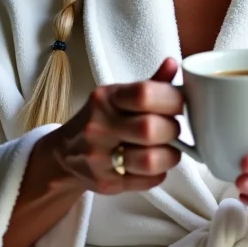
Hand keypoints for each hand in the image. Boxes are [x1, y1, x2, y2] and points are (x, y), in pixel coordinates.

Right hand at [39, 58, 183, 194]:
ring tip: (170, 150)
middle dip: (173, 130)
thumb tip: (174, 64)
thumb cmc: (102, 119)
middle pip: (150, 129)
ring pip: (150, 160)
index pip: (145, 94)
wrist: (65, 153)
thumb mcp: (120, 96)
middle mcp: (99, 126)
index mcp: (107, 98)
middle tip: (174, 130)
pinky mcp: (105, 182)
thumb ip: (150, 84)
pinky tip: (156, 165)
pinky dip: (159, 173)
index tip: (182, 104)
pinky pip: (146, 181)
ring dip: (170, 156)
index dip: (172, 99)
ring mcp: (99, 157)